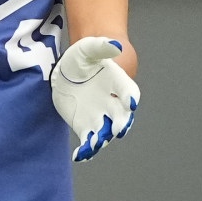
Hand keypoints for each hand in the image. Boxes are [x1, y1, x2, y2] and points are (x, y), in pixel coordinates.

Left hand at [51, 37, 138, 161]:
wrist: (70, 72)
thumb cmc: (83, 58)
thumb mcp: (89, 48)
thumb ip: (102, 46)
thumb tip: (115, 45)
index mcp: (117, 82)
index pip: (128, 91)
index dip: (130, 97)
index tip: (131, 103)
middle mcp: (113, 103)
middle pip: (121, 116)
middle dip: (120, 124)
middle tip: (117, 129)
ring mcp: (101, 117)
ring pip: (105, 132)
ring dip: (102, 140)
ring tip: (94, 145)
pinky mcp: (86, 127)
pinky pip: (89, 141)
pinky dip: (86, 150)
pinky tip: (80, 155)